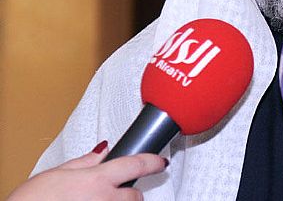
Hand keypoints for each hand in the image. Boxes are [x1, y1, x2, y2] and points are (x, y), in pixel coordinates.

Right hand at [7, 141, 167, 200]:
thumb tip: (102, 151)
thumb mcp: (57, 173)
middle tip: (116, 192)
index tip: (161, 162)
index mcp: (97, 179)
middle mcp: (105, 200)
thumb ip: (85, 162)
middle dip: (130, 192)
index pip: (136, 163)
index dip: (153, 161)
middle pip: (135, 195)